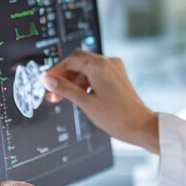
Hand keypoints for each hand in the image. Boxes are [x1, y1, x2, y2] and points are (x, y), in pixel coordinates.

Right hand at [42, 50, 159, 153]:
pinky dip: (86, 81)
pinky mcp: (118, 76)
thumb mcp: (85, 103)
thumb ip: (65, 89)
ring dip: (74, 79)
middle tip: (53, 91)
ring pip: (87, 67)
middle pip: (78, 60)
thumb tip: (48, 80)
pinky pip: (97, 72)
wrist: (140, 125)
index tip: (45, 83)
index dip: (55, 72)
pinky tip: (81, 95)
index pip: (69, 61)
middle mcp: (108, 62)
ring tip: (65, 97)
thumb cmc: (117, 117)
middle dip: (64, 75)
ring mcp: (115, 68)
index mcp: (99, 66)